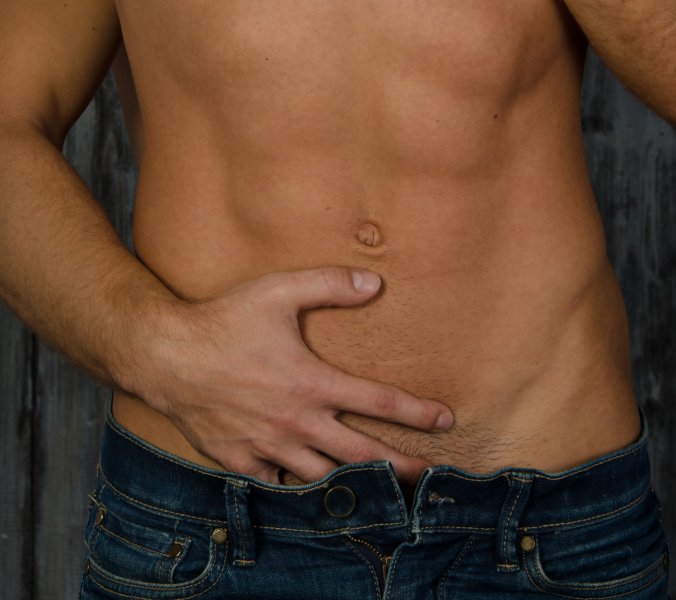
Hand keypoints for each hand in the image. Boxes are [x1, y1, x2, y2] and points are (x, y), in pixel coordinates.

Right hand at [139, 267, 453, 484]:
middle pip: (361, 454)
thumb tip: (375, 283)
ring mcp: (269, 445)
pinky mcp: (240, 458)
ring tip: (379, 492)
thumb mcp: (278, 291)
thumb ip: (329, 285)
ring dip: (354, 485)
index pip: (379, 402)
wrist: (165, 355)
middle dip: (401, 466)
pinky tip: (306, 489)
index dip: (417, 413)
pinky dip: (294, 488)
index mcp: (313, 383)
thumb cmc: (223, 322)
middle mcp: (297, 421)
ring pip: (322, 476)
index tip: (444, 420)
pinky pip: (275, 483)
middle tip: (428, 476)